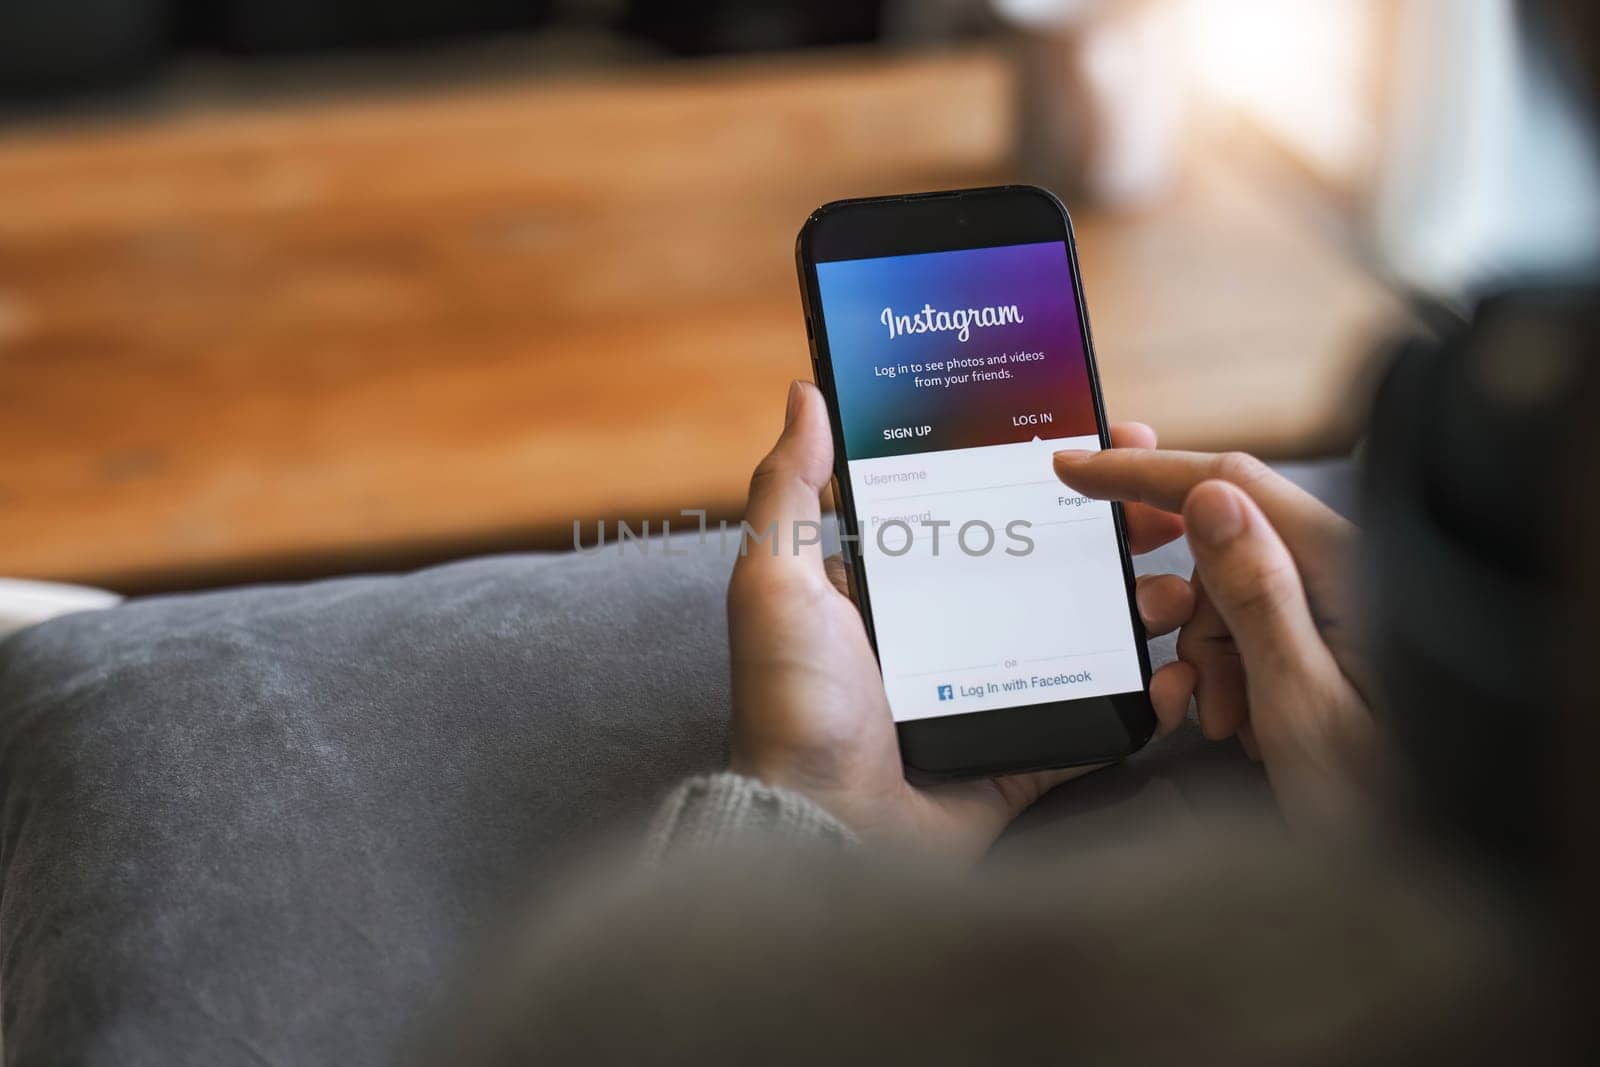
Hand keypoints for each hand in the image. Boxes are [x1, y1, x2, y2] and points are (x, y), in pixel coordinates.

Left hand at [727, 382, 1195, 859]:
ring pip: (1087, 632)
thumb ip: (789, 491)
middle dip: (1115, 531)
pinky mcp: (1022, 753)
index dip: (1044, 474)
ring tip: (1184, 582)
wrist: (819, 829)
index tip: (1101, 437)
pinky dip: (1144, 697)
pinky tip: (1178, 668)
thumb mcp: (776, 582)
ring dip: (1143, 602)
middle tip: (1167, 506)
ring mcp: (992, 691)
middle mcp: (950, 631)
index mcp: (899, 586)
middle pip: (1050, 564)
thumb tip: (807, 394)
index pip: (985, 509)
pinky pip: (1097, 719)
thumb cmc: (793, 706)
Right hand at [1053, 447, 1381, 831]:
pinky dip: (1226, 674)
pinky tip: (1243, 724)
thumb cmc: (1380, 795)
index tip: (1077, 467)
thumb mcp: (1300, 700)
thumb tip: (1209, 498)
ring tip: (1227, 722)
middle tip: (1182, 675)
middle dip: (1185, 609)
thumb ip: (1256, 594)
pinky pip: (1247, 631)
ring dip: (1206, 655)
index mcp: (1345, 569)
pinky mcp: (1327, 639)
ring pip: (1225, 595)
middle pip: (1222, 543)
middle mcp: (1344, 573)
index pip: (1231, 484)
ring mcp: (1336, 607)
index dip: (1144, 471)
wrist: (1420, 866)